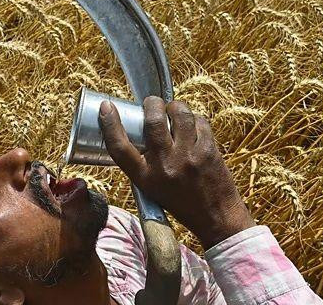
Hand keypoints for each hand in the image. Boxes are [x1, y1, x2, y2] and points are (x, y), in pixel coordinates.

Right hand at [98, 96, 255, 249]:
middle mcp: (165, 166)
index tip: (106, 107)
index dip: (110, 123)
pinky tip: (192, 126)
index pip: (120, 147)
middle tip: (152, 104)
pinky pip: (199, 122)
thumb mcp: (151, 188)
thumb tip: (138, 129)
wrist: (215, 218)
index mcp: (145, 178)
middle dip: (151, 104)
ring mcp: (189, 157)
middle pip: (153, 121)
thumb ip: (143, 163)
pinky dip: (194, 119)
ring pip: (180, 114)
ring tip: (173, 111)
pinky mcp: (209, 151)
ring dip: (174, 107)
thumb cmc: (181, 202)